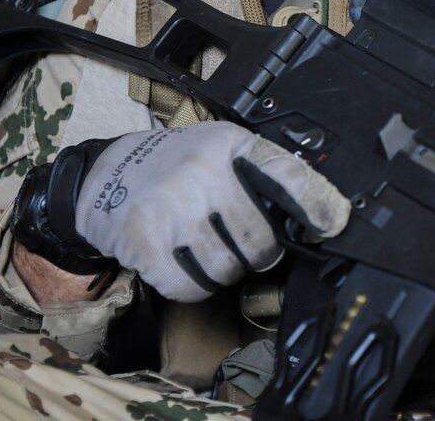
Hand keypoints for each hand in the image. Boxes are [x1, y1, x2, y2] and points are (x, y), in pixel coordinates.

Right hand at [73, 122, 349, 301]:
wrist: (104, 176)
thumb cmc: (174, 167)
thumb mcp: (221, 149)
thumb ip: (265, 171)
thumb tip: (320, 207)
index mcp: (229, 146)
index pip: (288, 177)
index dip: (315, 206)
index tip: (330, 223)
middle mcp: (203, 172)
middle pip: (261, 242)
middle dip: (254, 252)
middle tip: (233, 239)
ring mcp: (172, 206)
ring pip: (228, 270)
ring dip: (221, 270)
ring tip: (202, 246)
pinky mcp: (145, 241)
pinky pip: (191, 287)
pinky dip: (190, 284)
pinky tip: (180, 261)